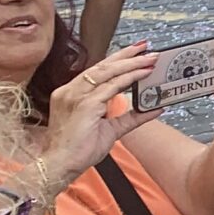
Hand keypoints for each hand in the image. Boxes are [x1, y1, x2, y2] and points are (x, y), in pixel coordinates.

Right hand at [41, 45, 159, 185]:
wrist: (60, 166)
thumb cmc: (78, 150)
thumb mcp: (111, 130)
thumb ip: (131, 117)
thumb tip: (153, 109)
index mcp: (71, 94)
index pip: (97, 71)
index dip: (117, 60)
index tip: (135, 52)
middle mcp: (70, 91)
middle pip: (102, 66)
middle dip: (127, 55)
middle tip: (146, 47)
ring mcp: (75, 96)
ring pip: (108, 72)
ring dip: (132, 63)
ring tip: (150, 58)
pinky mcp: (85, 105)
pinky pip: (111, 86)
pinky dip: (130, 78)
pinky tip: (143, 73)